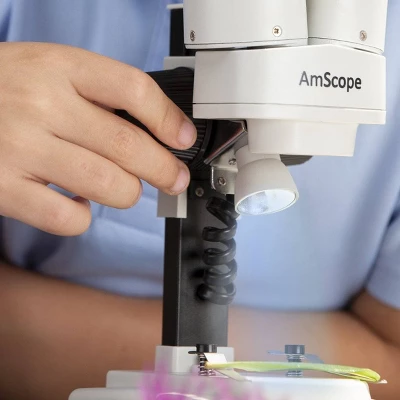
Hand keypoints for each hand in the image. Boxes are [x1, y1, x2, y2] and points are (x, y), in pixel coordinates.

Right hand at [0, 42, 195, 234]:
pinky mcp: (3, 188)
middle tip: (174, 179)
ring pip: (107, 185)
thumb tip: (154, 130)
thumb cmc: (4, 89)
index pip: (134, 90)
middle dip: (165, 169)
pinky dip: (84, 217)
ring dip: (127, 193)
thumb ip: (98, 95)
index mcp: (59, 68)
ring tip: (124, 189)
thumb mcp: (50, 71)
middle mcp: (41, 105)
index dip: (169, 118)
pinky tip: (78, 203)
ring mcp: (20, 148)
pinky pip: (69, 218)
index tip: (183, 138)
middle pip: (128, 145)